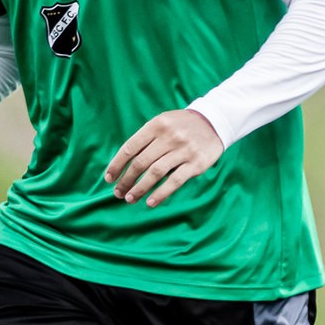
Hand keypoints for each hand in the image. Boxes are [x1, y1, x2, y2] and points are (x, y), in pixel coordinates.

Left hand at [103, 109, 224, 207]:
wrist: (215, 122)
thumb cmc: (182, 126)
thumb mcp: (163, 123)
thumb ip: (146, 140)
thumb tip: (123, 166)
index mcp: (156, 125)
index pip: (130, 147)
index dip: (117, 165)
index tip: (109, 178)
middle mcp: (169, 136)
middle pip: (140, 162)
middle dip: (126, 180)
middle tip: (118, 193)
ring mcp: (183, 150)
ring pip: (155, 173)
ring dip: (140, 188)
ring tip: (130, 199)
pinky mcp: (196, 163)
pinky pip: (175, 181)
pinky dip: (161, 193)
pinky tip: (151, 202)